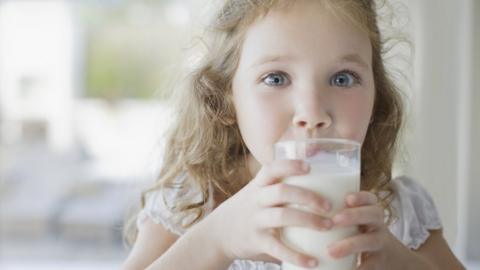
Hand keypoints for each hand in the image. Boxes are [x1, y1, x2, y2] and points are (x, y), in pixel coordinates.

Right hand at [204, 160, 332, 267]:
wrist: (217, 234)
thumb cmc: (247, 211)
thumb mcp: (256, 194)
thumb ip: (279, 190)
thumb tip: (320, 188)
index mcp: (258, 186)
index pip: (271, 168)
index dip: (290, 165)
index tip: (309, 167)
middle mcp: (256, 200)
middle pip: (282, 191)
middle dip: (308, 196)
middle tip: (329, 205)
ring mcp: (255, 220)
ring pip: (282, 216)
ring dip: (308, 220)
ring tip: (328, 226)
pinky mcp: (256, 241)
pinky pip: (278, 249)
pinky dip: (297, 256)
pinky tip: (313, 261)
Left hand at [327, 191, 420, 269]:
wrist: (392, 260)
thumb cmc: (361, 234)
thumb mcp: (355, 221)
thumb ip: (333, 213)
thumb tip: (294, 207)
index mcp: (370, 212)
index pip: (370, 198)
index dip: (361, 196)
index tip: (347, 198)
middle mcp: (378, 225)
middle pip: (374, 214)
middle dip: (354, 216)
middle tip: (334, 221)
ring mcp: (380, 244)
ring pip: (371, 241)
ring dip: (350, 245)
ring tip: (330, 251)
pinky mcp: (379, 263)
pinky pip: (370, 266)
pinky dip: (358, 268)